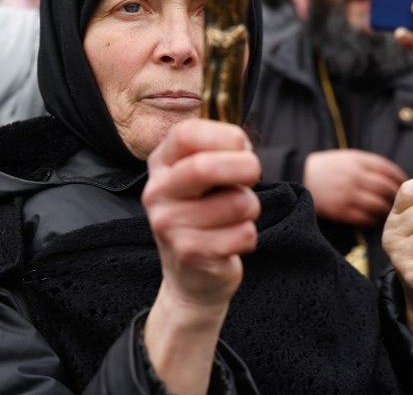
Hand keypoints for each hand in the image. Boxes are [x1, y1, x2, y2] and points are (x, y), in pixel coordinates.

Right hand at [142, 120, 261, 394]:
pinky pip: (243, 234)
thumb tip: (244, 148)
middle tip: (254, 174)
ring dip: (250, 207)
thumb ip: (219, 153)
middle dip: (244, 167)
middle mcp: (157, 192)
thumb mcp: (203, 178)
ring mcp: (168, 225)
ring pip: (235, 203)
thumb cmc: (206, 214)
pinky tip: (232, 242)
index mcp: (161, 164)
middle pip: (203, 167)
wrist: (191, 277)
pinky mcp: (189, 253)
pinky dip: (249, 236)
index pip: (186, 134)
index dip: (224, 134)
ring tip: (236, 216)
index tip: (243, 146)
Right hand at [303, 149, 406, 226]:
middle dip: (396, 196)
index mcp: (358, 161)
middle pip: (386, 188)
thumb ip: (368, 163)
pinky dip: (373, 220)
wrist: (300, 175)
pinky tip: (374, 219)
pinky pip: (364, 218)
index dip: (400, 178)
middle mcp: (356, 177)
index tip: (405, 184)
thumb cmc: (327, 166)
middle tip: (401, 201)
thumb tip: (393, 175)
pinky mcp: (341, 210)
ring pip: (378, 205)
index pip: (388, 169)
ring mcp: (348, 194)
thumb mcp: (348, 156)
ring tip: (389, 213)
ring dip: (387, 210)